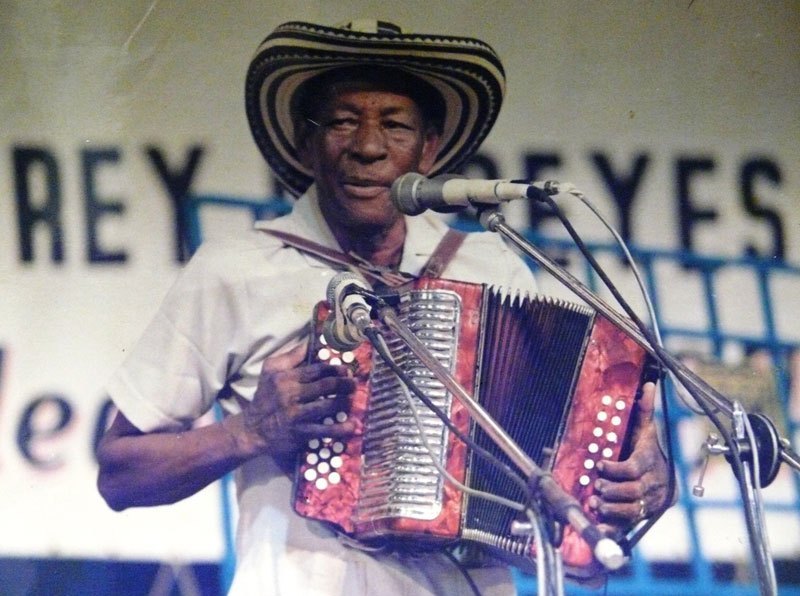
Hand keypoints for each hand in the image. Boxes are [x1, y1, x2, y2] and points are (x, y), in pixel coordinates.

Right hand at [238, 342, 356, 456]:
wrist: (252, 430)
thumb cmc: (265, 398)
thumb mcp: (270, 371)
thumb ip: (291, 356)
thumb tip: (311, 343)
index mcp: (286, 378)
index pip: (317, 370)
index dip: (335, 369)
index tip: (345, 371)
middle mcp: (291, 395)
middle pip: (327, 386)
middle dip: (345, 384)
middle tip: (353, 384)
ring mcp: (297, 415)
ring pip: (329, 405)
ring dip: (345, 402)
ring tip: (352, 400)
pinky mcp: (301, 433)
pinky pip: (325, 430)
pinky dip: (341, 428)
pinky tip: (352, 426)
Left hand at [588, 382, 672, 530]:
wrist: (668, 482)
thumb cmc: (650, 452)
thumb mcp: (647, 431)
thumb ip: (644, 410)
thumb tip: (648, 384)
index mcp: (650, 463)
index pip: (634, 468)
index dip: (615, 469)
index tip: (600, 464)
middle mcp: (651, 485)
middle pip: (632, 491)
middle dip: (612, 490)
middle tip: (596, 486)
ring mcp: (647, 503)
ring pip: (631, 510)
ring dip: (611, 508)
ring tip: (594, 502)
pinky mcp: (640, 517)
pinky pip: (628, 527)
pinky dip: (614, 529)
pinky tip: (601, 526)